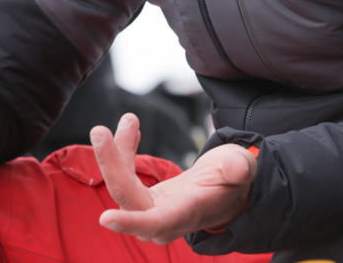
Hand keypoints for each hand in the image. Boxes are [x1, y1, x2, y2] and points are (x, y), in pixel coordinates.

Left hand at [94, 113, 256, 243]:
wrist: (225, 188)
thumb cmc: (234, 180)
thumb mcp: (243, 168)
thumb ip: (240, 168)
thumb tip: (238, 166)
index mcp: (187, 214)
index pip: (155, 222)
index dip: (131, 222)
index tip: (105, 218)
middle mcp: (163, 218)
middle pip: (127, 197)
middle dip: (110, 164)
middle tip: (99, 130)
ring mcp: (149, 210)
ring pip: (121, 184)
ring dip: (116, 152)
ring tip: (128, 120)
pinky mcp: (142, 198)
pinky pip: (124, 175)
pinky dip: (123, 151)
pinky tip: (131, 128)